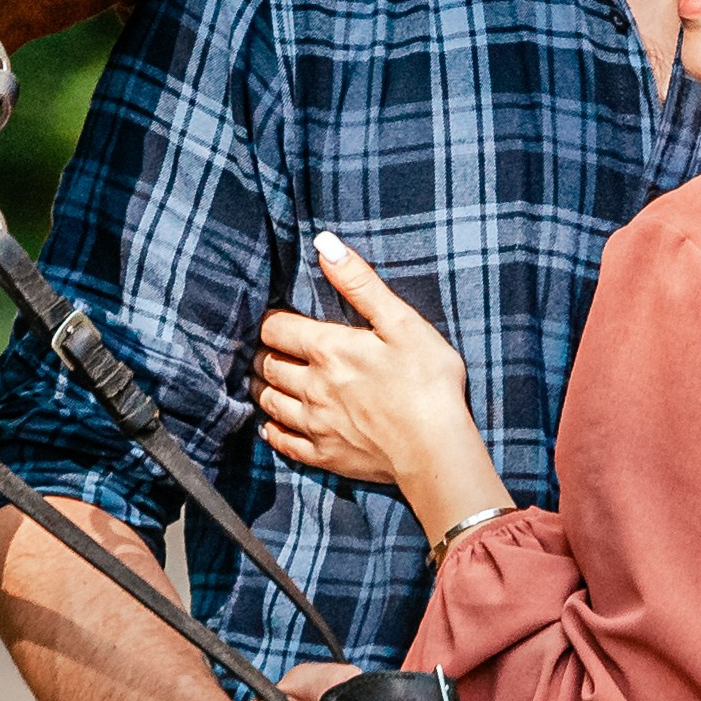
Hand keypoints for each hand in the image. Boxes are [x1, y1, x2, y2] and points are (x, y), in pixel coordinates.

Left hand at [253, 235, 503, 532]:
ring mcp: (315, 425)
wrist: (437, 450)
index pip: (275, 329)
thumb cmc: (427, 381)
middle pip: (268, 365)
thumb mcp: (401, 322)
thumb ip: (360, 282)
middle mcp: (312, 387)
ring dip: (263, 388)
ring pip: (269, 402)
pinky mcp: (324, 456)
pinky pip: (284, 443)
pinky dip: (272, 431)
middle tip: (270, 348)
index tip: (276, 318)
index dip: (271, 321)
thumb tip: (324, 244)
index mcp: (328, 349)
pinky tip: (272, 426)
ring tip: (267, 379)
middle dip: (265, 353)